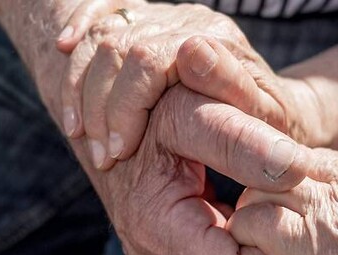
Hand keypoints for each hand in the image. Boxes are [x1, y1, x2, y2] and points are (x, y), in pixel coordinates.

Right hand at [56, 1, 303, 169]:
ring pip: (103, 37)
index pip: (148, 60)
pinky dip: (79, 42)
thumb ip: (234, 89)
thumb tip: (193, 52)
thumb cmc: (271, 124)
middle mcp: (189, 23)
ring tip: (83, 136)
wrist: (270, 111)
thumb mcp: (266, 117)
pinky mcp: (151, 24)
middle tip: (101, 156)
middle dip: (100, 106)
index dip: (124, 106)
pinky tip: (66, 63)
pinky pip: (100, 14)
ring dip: (82, 89)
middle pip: (118, 47)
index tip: (118, 152)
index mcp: (216, 42)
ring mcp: (167, 20)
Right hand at [90, 82, 309, 254]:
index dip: (276, 249)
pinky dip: (256, 253)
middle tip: (300, 215)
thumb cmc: (147, 105)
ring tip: (286, 214)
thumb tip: (295, 167)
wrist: (108, 110)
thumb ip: (239, 139)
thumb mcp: (190, 111)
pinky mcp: (176, 253)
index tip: (294, 209)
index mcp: (156, 230)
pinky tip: (266, 216)